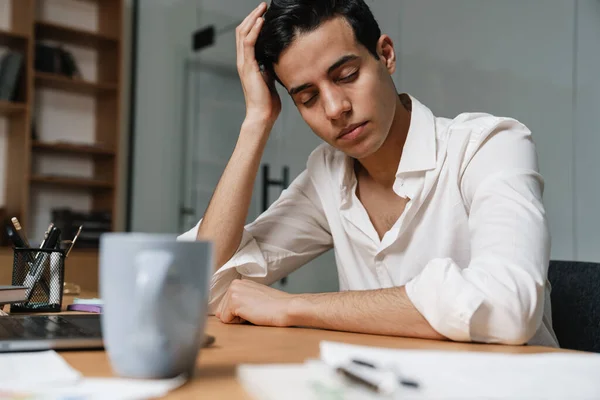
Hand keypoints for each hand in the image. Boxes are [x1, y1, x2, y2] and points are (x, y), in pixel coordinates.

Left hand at [215, 279, 292, 326]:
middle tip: (254, 310)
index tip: (253, 308)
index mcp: (239, 283)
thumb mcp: (254, 298)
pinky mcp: (234, 302)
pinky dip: (238, 322)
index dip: (238, 312)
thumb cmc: (274, 306)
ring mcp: (233, 292)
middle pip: (222, 310)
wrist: (285, 307)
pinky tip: (251, 315)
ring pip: (223, 316)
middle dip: (236, 316)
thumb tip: (224, 313)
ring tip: (253, 312)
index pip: (225, 305)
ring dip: (237, 319)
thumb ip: (240, 300)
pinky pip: (226, 321)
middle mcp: (234, 284)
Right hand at [236, 2, 281, 125]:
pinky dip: (254, 30)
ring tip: (262, 8)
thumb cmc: (268, 102)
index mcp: (248, 63)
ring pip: (243, 33)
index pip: (247, 37)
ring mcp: (244, 63)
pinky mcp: (248, 67)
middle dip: (253, 16)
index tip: (265, 13)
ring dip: (253, 18)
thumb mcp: (271, 79)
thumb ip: (270, 67)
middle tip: (263, 6)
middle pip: (242, 31)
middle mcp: (243, 61)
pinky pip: (248, 43)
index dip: (254, 23)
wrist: (263, 115)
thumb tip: (278, 57)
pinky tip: (261, 21)